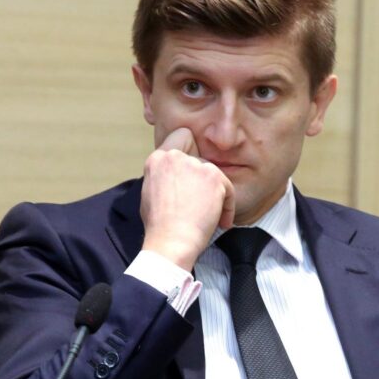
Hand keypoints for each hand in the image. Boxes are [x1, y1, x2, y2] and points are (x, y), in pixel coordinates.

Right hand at [140, 128, 234, 269]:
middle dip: (202, 180)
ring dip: (215, 194)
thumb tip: (175, 175)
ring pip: (215, 173)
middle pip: (201, 157)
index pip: (182, 136)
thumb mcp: (151, 192)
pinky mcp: (214, 177)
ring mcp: (196, 165)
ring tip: (207, 216)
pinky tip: (219, 220)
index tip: (189, 173)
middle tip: (198, 202)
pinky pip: (227, 188)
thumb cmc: (160, 226)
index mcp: (157, 159)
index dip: (190, 151)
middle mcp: (175, 157)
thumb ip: (164, 176)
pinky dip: (227, 205)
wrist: (172, 242)